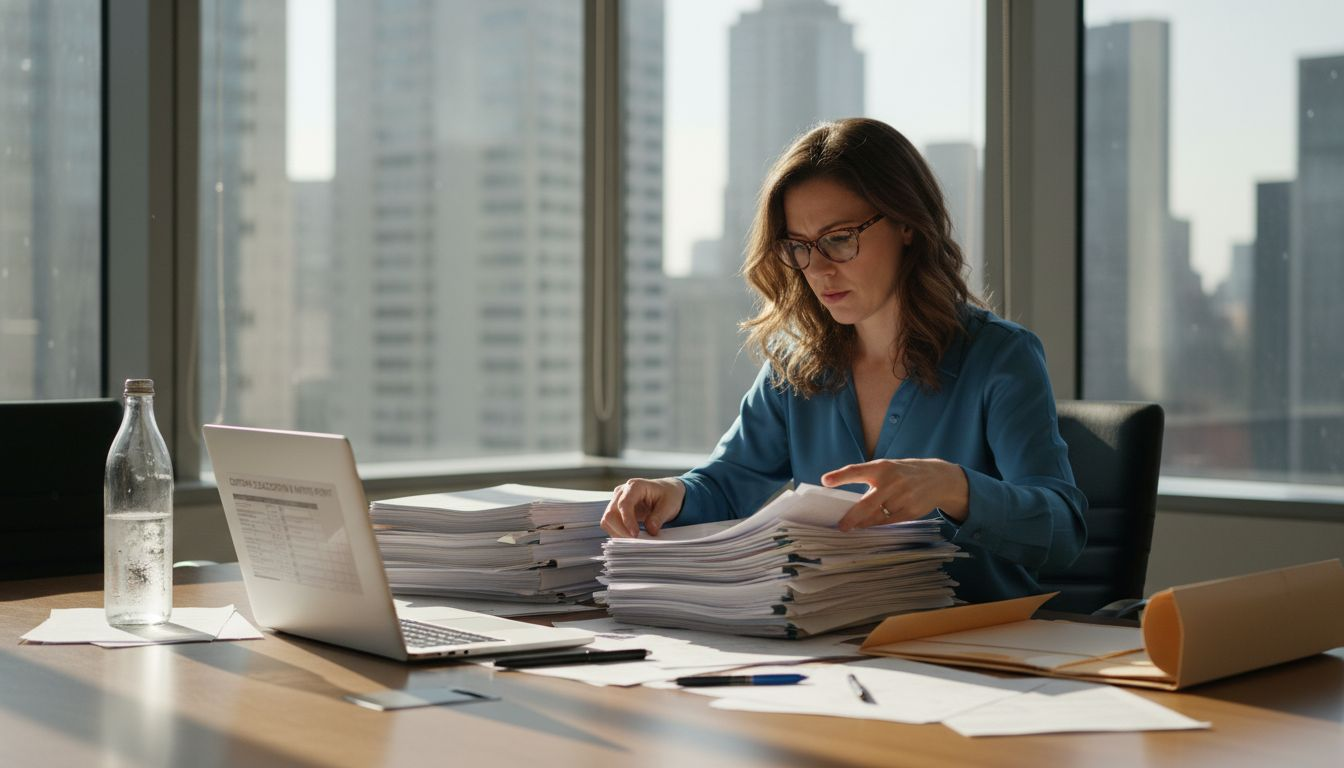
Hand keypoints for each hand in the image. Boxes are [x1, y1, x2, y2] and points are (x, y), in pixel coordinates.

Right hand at [601, 477, 686, 537]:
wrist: (666, 493)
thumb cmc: (668, 495)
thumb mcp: (669, 505)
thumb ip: (659, 517)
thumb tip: (650, 530)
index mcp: (635, 486)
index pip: (624, 504)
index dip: (627, 521)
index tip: (635, 534)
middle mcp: (622, 492)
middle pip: (611, 513)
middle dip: (621, 531)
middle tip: (635, 542)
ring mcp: (617, 501)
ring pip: (607, 520)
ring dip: (618, 533)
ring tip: (634, 541)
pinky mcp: (616, 510)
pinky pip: (610, 524)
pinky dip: (617, 533)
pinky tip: (630, 538)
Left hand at [820, 459, 968, 530]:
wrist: (937, 478)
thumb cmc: (902, 474)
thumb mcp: (886, 469)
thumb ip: (869, 480)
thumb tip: (848, 503)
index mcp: (881, 468)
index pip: (856, 470)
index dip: (840, 476)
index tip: (825, 481)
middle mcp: (892, 482)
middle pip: (867, 504)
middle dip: (852, 517)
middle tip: (841, 526)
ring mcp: (903, 497)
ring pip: (877, 516)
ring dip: (864, 522)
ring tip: (854, 525)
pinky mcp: (911, 511)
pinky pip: (888, 522)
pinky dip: (877, 525)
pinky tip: (869, 525)